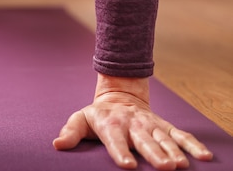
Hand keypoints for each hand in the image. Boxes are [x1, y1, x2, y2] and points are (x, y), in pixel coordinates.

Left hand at [53, 74, 212, 169]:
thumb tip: (56, 145)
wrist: (119, 96)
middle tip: (165, 168)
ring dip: (174, 151)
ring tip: (181, 165)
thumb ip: (70, 132)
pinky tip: (204, 157)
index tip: (127, 166)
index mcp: (111, 124)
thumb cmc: (98, 116)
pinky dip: (192, 144)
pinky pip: (180, 135)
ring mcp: (150, 125)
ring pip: (164, 138)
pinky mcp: (164, 126)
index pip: (115, 140)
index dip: (121, 152)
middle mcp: (133, 124)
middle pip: (144, 141)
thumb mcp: (80, 119)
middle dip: (154, 154)